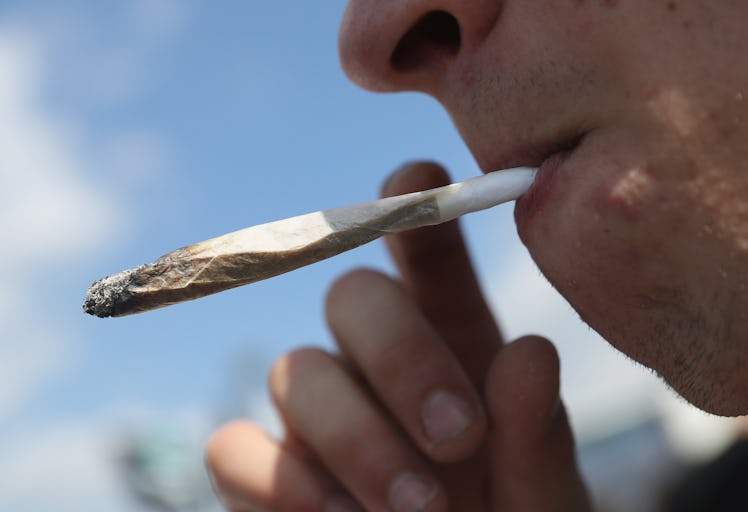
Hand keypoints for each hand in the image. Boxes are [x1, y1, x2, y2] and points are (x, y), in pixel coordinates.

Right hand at [206, 162, 590, 510]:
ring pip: (295, 371)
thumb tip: (529, 352)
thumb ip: (538, 435)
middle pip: (350, 293)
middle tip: (457, 439)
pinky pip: (233, 450)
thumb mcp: (545, 493)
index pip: (424, 246)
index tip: (419, 178)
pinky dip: (280, 484)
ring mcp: (314, 413)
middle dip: (401, 356)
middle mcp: (374, 358)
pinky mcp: (262, 475)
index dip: (413, 205)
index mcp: (453, 336)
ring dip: (358, 439)